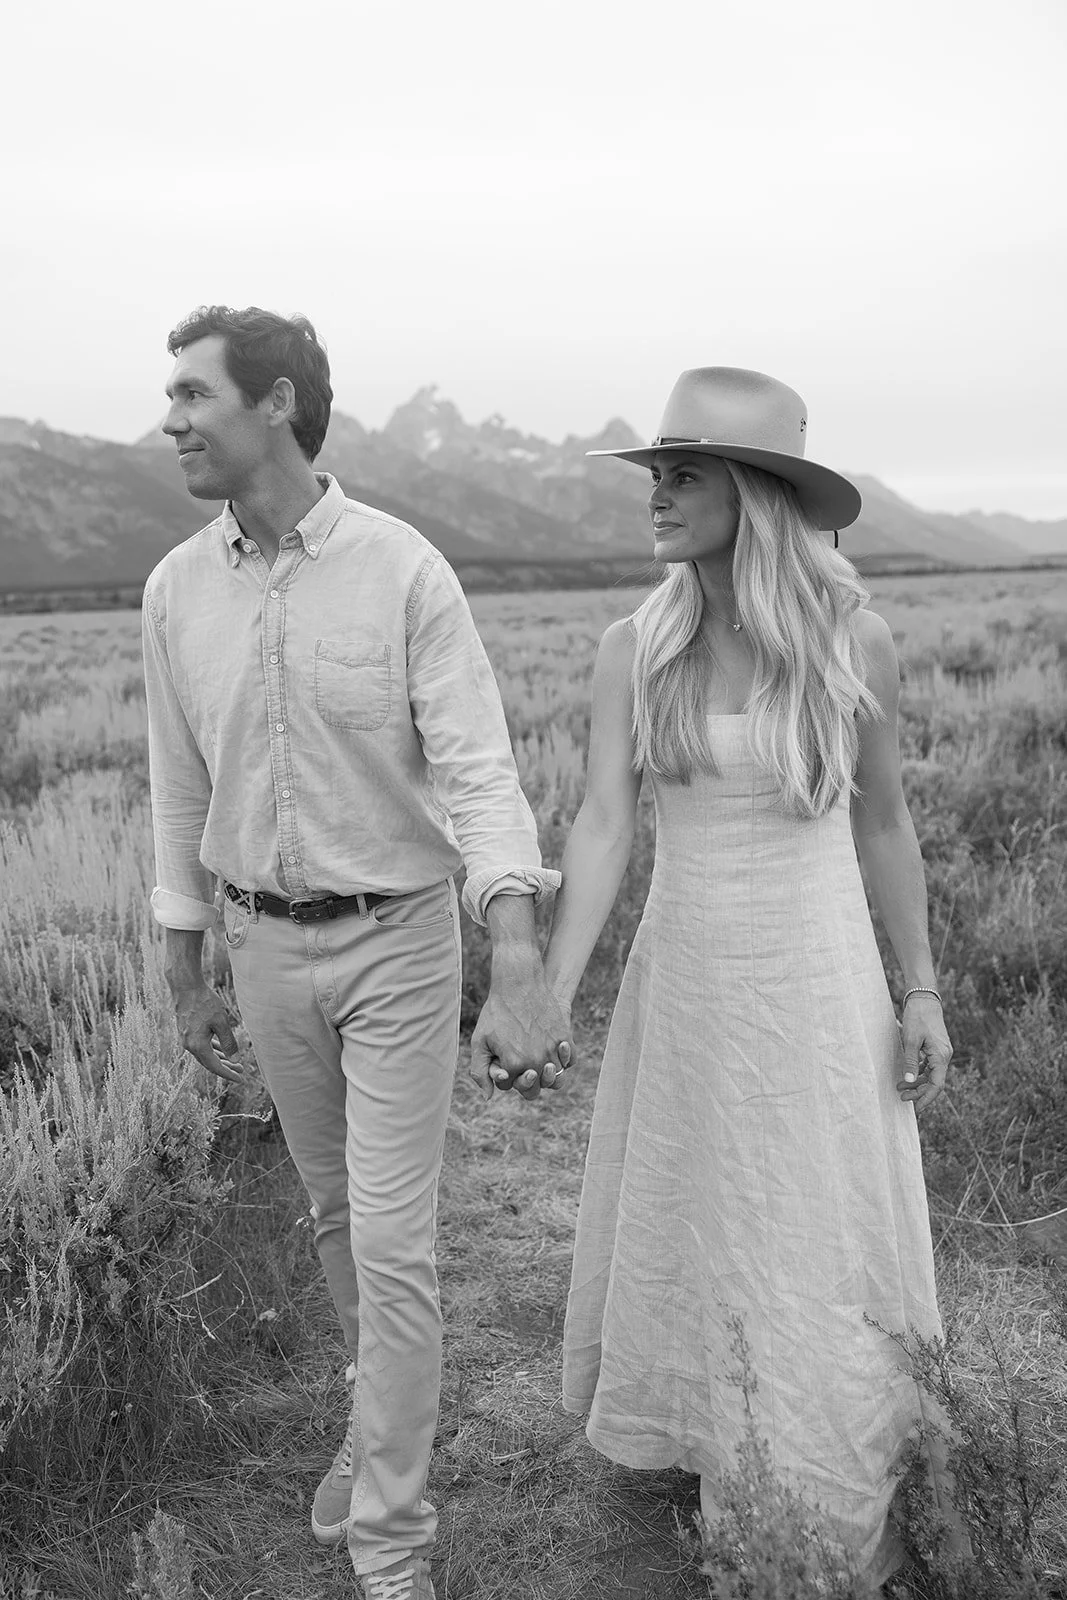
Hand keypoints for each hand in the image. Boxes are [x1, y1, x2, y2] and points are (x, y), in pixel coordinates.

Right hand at [169, 975, 242, 1083]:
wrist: (186, 987)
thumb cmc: (205, 1003)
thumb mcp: (221, 1023)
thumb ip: (228, 1043)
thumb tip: (234, 1060)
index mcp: (197, 1046)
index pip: (215, 1067)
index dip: (228, 1074)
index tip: (240, 1079)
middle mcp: (189, 1045)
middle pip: (209, 1063)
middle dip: (226, 1068)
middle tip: (241, 1071)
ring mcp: (186, 1038)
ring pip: (205, 1054)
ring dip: (220, 1059)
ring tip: (234, 1062)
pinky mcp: (186, 1031)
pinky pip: (201, 1045)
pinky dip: (212, 1049)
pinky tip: (221, 1049)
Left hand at [470, 981, 572, 1104]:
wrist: (519, 983)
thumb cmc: (496, 1012)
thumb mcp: (480, 1041)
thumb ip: (480, 1072)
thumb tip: (489, 1097)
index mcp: (514, 1065)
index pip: (511, 1086)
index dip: (504, 1073)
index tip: (502, 1057)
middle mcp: (536, 1062)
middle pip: (534, 1091)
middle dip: (525, 1081)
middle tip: (521, 1061)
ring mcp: (553, 1051)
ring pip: (556, 1080)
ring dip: (547, 1074)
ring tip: (539, 1059)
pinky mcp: (565, 1038)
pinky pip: (570, 1062)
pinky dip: (563, 1060)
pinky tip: (552, 1049)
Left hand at [896, 995, 951, 1110]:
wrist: (924, 998)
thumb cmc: (917, 1017)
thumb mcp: (910, 1040)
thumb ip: (910, 1062)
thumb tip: (908, 1081)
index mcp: (941, 1056)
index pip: (937, 1085)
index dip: (927, 1098)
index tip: (916, 1109)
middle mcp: (944, 1056)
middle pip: (934, 1082)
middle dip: (919, 1092)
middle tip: (902, 1098)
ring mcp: (941, 1052)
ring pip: (931, 1074)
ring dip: (917, 1082)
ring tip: (900, 1088)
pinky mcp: (936, 1048)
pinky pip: (929, 1066)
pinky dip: (919, 1072)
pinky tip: (907, 1075)